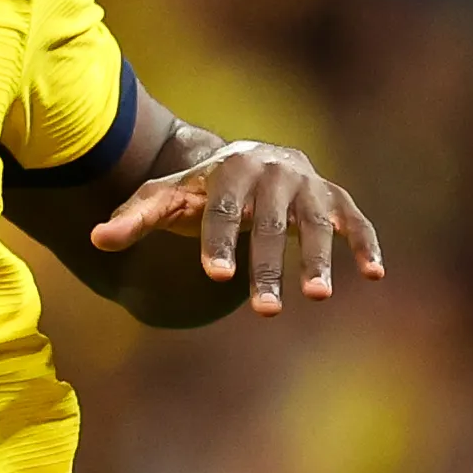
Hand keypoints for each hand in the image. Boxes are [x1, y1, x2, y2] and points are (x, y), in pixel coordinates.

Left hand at [90, 141, 383, 316]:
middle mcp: (272, 172)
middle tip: (265, 311)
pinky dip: (365, 244)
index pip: (220, 210)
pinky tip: (375, 275)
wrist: (246, 161)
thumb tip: (96, 240)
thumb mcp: (164, 199)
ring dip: (320, 259)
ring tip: (317, 297)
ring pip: (316, 223)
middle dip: (267, 266)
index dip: (217, 242)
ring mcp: (307, 185)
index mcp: (227, 170)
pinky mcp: (334, 199)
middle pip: (269, 224)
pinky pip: (355, 220)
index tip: (215, 278)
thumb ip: (133, 219)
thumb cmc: (198, 191)